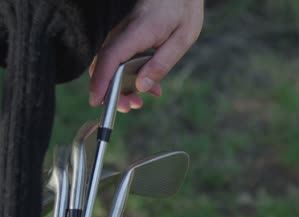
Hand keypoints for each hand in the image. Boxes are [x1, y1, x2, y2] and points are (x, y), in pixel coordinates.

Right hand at [89, 0, 203, 111]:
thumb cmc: (182, 9)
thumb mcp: (182, 38)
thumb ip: (162, 63)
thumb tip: (143, 87)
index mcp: (138, 31)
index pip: (111, 58)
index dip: (101, 82)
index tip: (97, 101)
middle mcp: (124, 32)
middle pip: (106, 65)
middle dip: (112, 91)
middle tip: (130, 107)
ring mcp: (123, 33)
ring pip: (111, 65)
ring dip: (121, 86)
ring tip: (139, 101)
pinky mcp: (126, 36)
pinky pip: (121, 59)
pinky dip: (129, 76)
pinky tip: (147, 86)